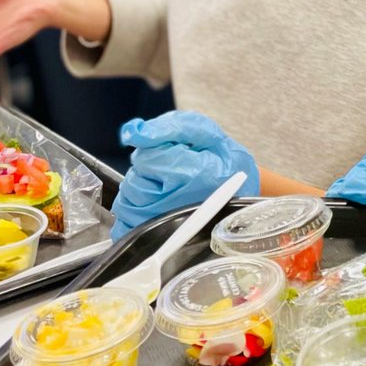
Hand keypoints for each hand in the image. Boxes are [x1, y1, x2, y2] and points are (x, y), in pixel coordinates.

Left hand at [111, 110, 259, 238]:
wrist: (240, 191)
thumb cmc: (224, 160)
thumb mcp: (205, 132)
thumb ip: (168, 128)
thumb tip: (133, 133)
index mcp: (196, 174)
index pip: (148, 159)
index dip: (154, 150)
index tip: (171, 151)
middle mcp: (180, 203)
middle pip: (134, 181)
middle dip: (145, 169)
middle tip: (168, 169)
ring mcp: (167, 224)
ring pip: (127, 201)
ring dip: (139, 189)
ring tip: (162, 185)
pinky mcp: (156, 237)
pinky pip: (125, 225)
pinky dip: (129, 214)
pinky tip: (149, 203)